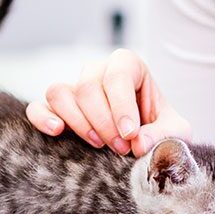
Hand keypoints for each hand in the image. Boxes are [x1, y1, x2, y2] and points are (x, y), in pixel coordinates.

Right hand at [25, 48, 191, 156]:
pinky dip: (42, 118)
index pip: (117, 75)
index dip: (121, 105)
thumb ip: (164, 133)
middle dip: (104, 122)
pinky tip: (57, 132)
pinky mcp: (56, 109)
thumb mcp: (176, 131)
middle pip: (88, 86)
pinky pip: (38, 106)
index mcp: (129, 65)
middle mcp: (99, 70)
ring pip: (60, 93)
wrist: (142, 142)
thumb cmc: (160, 129)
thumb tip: (139, 142)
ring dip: (78, 122)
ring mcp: (75, 88)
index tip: (130, 134)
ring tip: (98, 145)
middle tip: (121, 148)